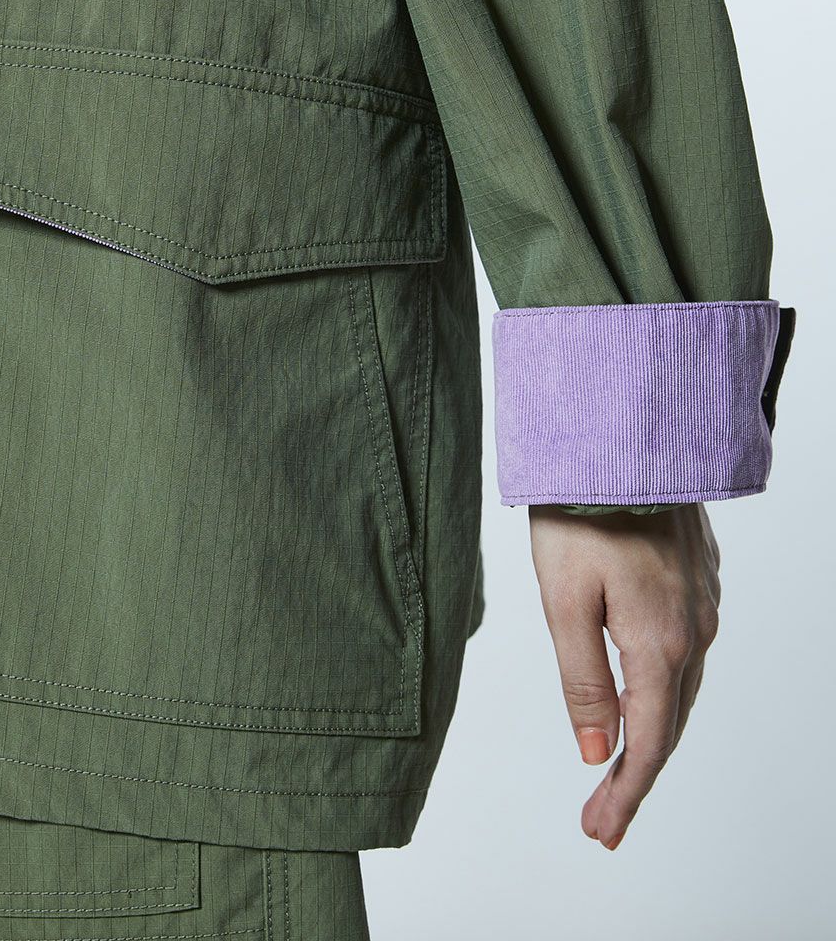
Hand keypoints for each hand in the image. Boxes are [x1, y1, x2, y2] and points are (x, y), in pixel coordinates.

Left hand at [528, 502, 720, 850]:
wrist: (622, 436)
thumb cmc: (581, 512)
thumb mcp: (564, 601)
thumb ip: (581, 680)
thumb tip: (593, 748)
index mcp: (660, 644)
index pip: (647, 742)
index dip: (624, 792)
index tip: (600, 831)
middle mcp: (694, 629)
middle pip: (670, 723)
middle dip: (635, 775)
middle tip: (602, 818)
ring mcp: (703, 602)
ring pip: (681, 688)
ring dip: (651, 732)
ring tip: (617, 767)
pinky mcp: (698, 577)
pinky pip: (687, 650)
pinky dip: (663, 686)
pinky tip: (642, 692)